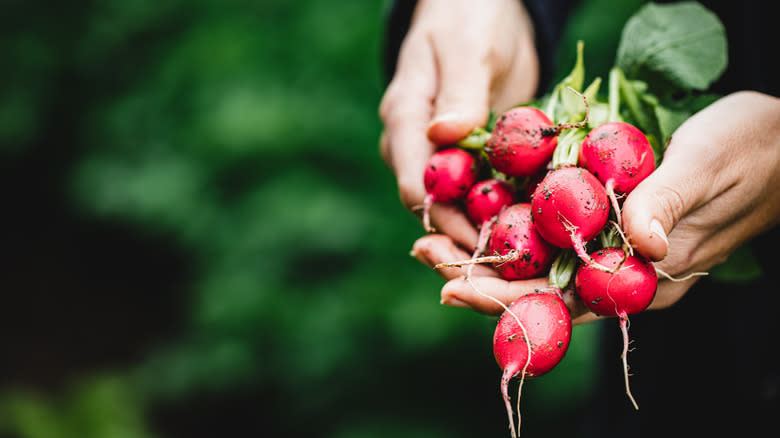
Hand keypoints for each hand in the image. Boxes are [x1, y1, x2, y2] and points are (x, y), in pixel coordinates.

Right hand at [379, 0, 538, 249]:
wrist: (482, 9)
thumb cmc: (469, 16)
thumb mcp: (468, 47)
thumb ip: (459, 91)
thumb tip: (444, 137)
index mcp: (407, 122)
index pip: (417, 184)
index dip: (446, 220)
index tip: (482, 242)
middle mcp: (420, 147)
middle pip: (436, 208)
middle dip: (467, 242)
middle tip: (509, 272)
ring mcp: (447, 155)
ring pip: (461, 208)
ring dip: (489, 235)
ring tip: (527, 263)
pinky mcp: (476, 157)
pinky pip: (487, 192)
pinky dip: (508, 211)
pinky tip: (538, 231)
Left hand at [412, 91, 779, 324]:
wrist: (778, 139)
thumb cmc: (752, 149)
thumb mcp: (709, 165)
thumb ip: (668, 204)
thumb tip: (637, 246)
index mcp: (645, 277)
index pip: (563, 299)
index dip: (504, 298)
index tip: (452, 286)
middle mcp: (623, 271)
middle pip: (538, 286)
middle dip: (478, 276)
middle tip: (422, 254)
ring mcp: (615, 247)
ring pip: (540, 261)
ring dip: (486, 252)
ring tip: (432, 239)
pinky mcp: (611, 219)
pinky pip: (554, 232)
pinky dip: (512, 226)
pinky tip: (478, 215)